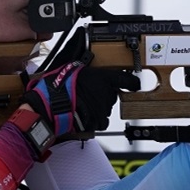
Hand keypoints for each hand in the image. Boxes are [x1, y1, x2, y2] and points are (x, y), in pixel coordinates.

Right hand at [22, 59, 140, 136]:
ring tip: (83, 106)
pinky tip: (85, 116)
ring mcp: (104, 109)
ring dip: (98, 108)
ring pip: (106, 109)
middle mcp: (107, 93)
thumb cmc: (59, 86)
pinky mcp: (98, 121)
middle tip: (90, 95)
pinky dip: (95, 121)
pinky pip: (101, 122)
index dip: (133, 83)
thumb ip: (85, 70)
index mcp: (103, 78)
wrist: (52, 105)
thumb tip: (83, 68)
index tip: (136, 84)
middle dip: (104, 96)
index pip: (126, 80)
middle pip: (112, 96)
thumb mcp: (72, 69)